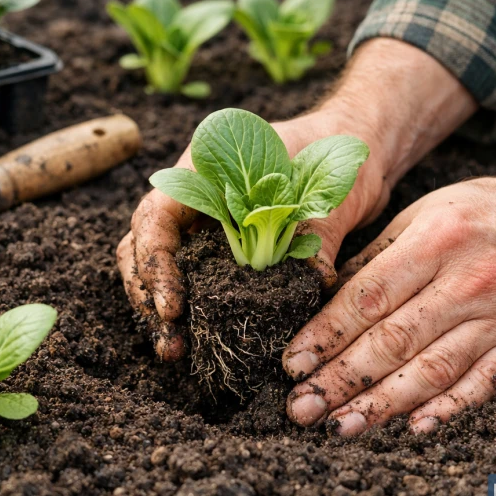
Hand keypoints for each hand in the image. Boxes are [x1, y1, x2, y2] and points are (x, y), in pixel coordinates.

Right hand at [118, 38, 476, 360]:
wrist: (352, 144)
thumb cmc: (338, 150)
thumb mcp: (332, 190)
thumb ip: (318, 232)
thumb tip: (314, 281)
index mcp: (205, 169)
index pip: (156, 217)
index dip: (155, 264)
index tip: (173, 307)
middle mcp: (194, 196)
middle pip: (143, 245)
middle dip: (148, 294)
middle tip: (171, 341)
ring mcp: (204, 222)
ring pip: (159, 265)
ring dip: (159, 307)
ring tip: (175, 350)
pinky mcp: (222, 248)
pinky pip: (192, 278)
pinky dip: (190, 308)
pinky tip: (196, 341)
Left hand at [284, 130, 495, 435]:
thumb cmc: (490, 211)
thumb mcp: (428, 210)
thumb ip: (379, 255)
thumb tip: (326, 297)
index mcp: (436, 241)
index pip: (368, 298)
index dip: (326, 335)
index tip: (293, 364)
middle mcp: (469, 282)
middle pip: (393, 340)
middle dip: (341, 379)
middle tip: (302, 408)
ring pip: (433, 370)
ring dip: (383, 404)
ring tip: (341, 427)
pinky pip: (485, 382)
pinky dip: (450, 407)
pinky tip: (414, 426)